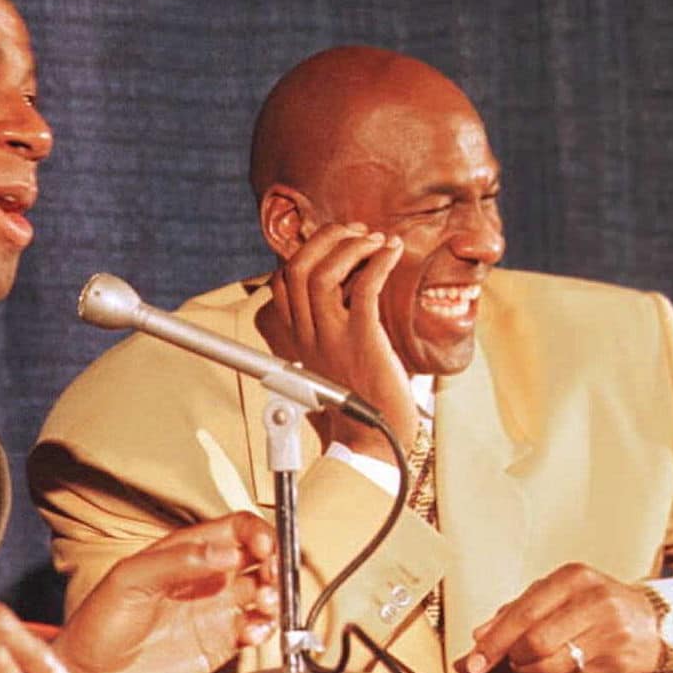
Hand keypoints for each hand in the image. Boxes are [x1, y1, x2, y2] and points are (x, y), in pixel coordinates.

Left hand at [47, 511, 278, 672]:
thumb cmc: (99, 624)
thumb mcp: (129, 579)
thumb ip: (177, 561)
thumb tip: (224, 551)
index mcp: (185, 552)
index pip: (235, 529)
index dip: (257, 533)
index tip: (265, 548)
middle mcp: (206, 578)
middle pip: (258, 558)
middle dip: (275, 563)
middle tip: (271, 578)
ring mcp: (214, 611)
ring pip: (263, 592)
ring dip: (274, 595)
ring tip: (264, 604)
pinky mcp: (218, 644)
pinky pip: (254, 629)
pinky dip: (264, 628)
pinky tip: (252, 631)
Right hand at [264, 222, 415, 460]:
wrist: (374, 438)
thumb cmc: (361, 397)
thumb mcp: (334, 357)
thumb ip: (332, 325)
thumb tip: (352, 286)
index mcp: (297, 338)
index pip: (281, 282)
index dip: (305, 252)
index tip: (335, 244)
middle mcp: (307, 334)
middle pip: (299, 267)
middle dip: (326, 238)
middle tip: (356, 233)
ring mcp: (331, 337)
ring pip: (324, 272)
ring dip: (351, 246)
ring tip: (374, 240)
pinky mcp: (361, 340)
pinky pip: (364, 288)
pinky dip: (378, 261)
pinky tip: (391, 253)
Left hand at [459, 563, 660, 672]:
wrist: (655, 622)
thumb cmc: (593, 606)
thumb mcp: (558, 595)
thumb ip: (517, 610)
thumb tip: (479, 635)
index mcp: (572, 577)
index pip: (523, 613)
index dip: (494, 640)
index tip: (473, 662)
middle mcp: (594, 601)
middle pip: (534, 640)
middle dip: (510, 657)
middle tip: (505, 664)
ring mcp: (611, 632)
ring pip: (551, 663)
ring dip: (530, 671)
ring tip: (530, 665)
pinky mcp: (621, 662)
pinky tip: (556, 670)